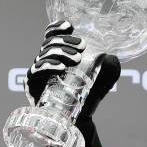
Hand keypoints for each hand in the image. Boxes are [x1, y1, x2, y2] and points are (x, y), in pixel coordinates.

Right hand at [25, 19, 120, 146]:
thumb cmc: (88, 96)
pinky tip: (59, 68)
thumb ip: (110, 67)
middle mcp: (46, 61)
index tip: (70, 26)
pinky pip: (36, 71)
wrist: (78, 120)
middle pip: (49, 43)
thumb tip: (113, 57)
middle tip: (82, 47)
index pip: (52, 35)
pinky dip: (47, 66)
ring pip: (43, 54)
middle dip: (65, 41)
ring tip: (76, 59)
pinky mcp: (33, 86)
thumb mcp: (102, 79)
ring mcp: (38, 73)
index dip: (57, 28)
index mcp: (59, 55)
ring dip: (59, 52)